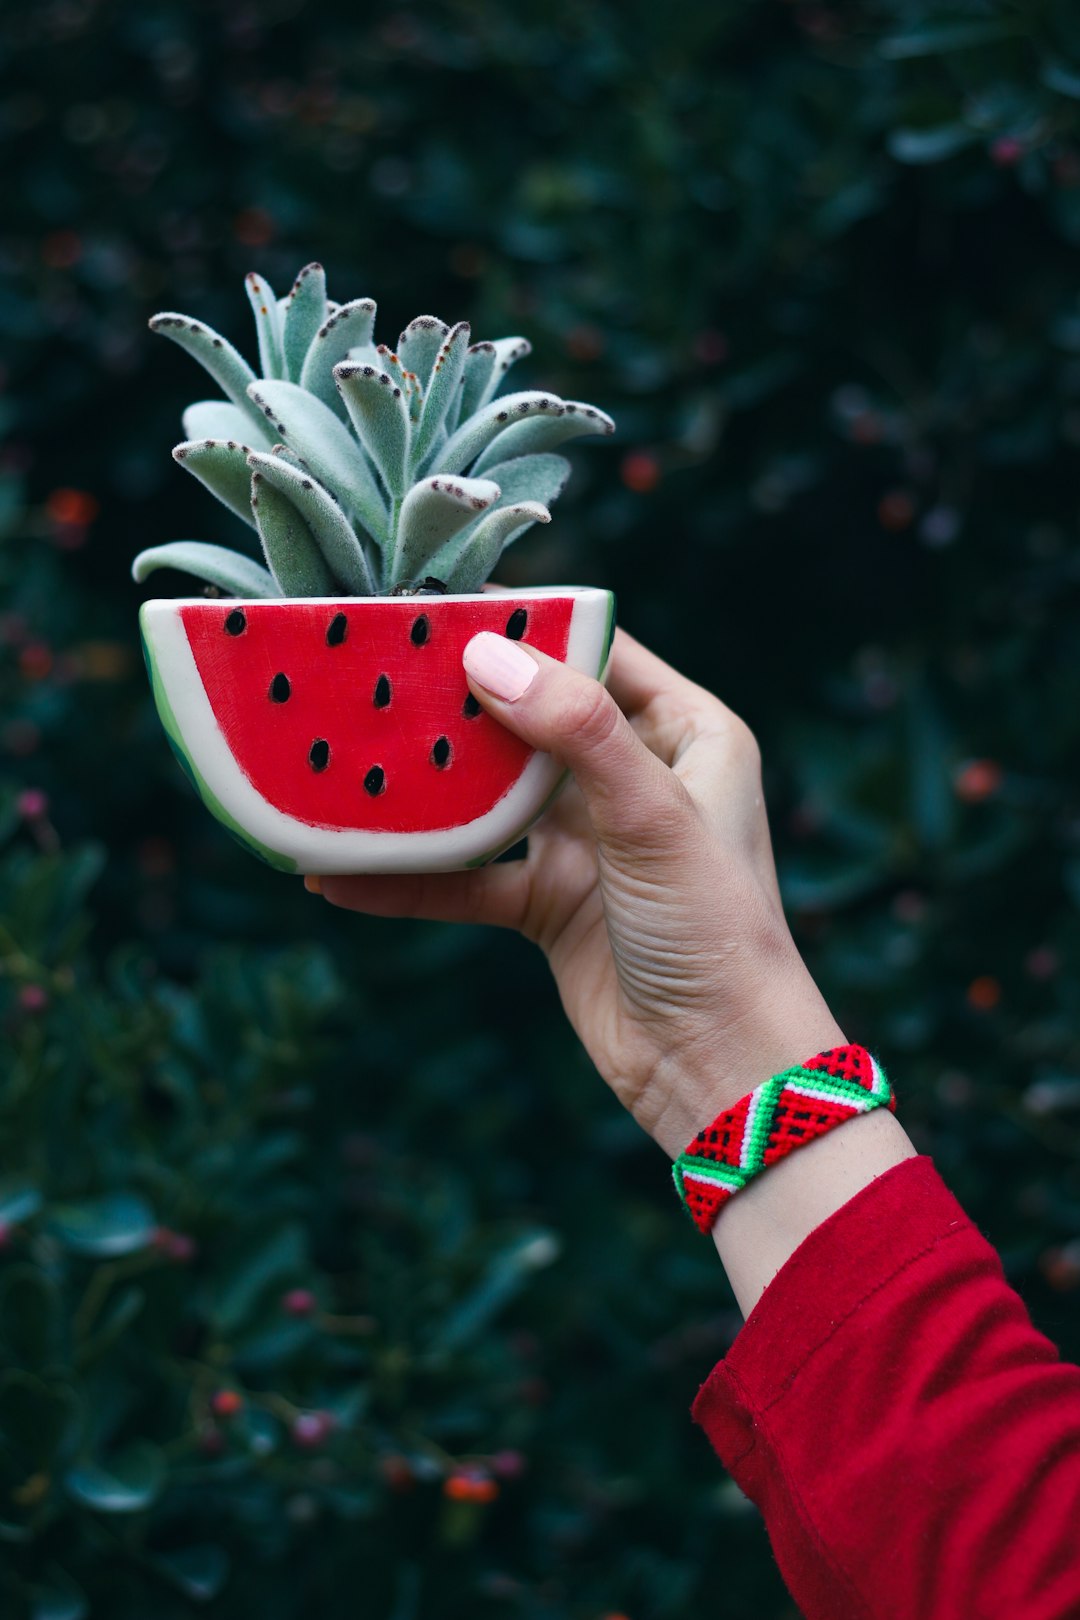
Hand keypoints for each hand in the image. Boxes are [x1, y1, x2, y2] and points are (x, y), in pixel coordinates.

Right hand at [307, 628, 845, 1158]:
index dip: (528, 628)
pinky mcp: (550, 903)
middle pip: (532, 721)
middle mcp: (637, 778)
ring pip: (490, 799)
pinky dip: (411, 881)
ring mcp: (589, 843)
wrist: (719, 1070)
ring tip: (342, 765)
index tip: (442, 606)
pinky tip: (340, 874)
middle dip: (458, 704)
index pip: (599, 654)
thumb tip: (489, 655)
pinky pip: (468, 880)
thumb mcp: (654, 818)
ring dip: (424, 794)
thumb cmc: (716, 932)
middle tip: (374, 673)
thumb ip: (578, 732)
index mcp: (688, 735)